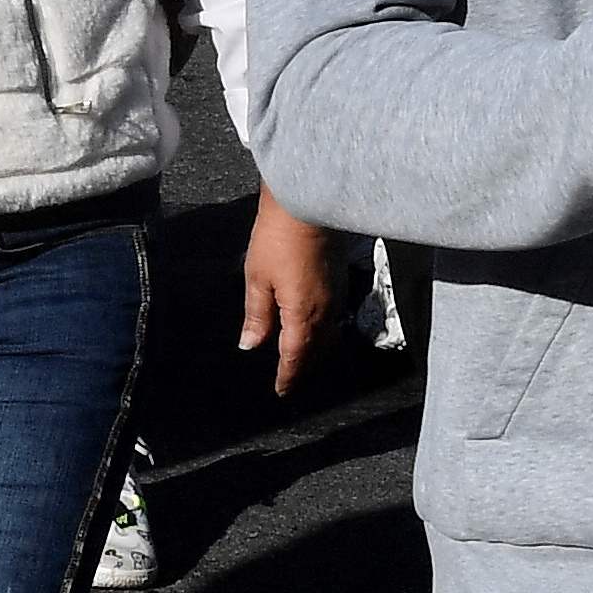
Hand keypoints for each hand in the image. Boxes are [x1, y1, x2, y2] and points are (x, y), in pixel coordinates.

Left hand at [237, 189, 338, 396]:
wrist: (308, 201)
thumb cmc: (278, 237)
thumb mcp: (257, 278)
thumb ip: (257, 316)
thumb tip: (251, 345)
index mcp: (302, 315)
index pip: (295, 357)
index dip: (288, 376)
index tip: (282, 391)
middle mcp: (325, 310)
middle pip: (316, 351)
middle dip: (303, 367)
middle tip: (291, 379)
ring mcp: (337, 295)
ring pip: (328, 335)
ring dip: (315, 350)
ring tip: (301, 357)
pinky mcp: (341, 280)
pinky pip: (334, 316)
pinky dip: (323, 329)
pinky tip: (313, 325)